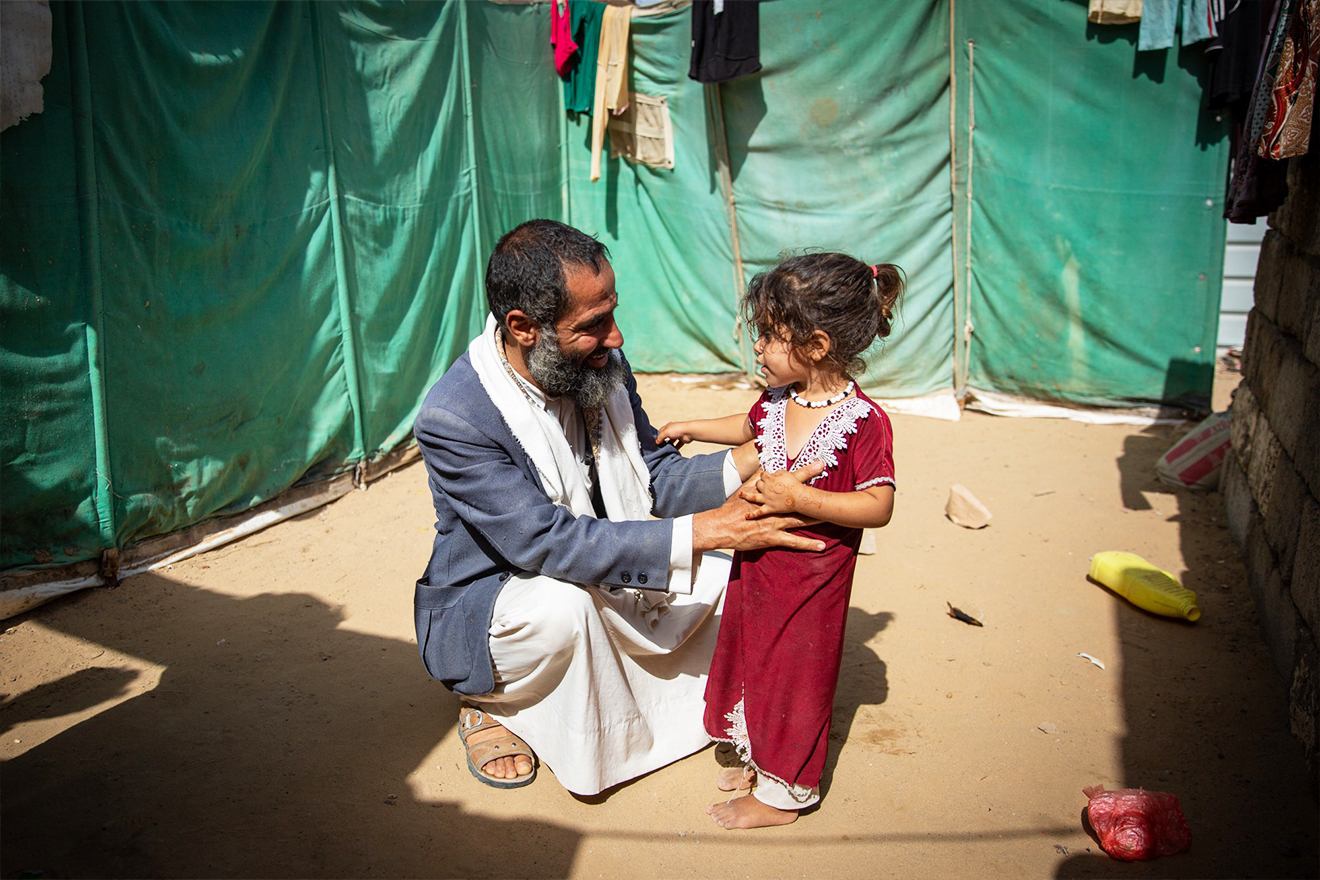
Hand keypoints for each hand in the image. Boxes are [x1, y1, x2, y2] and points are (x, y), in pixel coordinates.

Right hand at [656, 421, 693, 448]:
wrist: (689, 432)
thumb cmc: (678, 429)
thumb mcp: (666, 432)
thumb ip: (660, 437)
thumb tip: (657, 442)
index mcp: (668, 426)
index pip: (661, 431)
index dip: (658, 436)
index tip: (656, 442)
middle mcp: (673, 430)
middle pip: (667, 436)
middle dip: (664, 441)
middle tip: (661, 446)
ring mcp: (678, 435)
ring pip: (672, 441)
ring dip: (670, 445)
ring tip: (666, 449)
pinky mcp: (682, 440)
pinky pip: (678, 445)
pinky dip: (676, 448)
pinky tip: (673, 450)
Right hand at [692, 463, 825, 552]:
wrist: (721, 526)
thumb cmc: (732, 508)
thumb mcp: (745, 490)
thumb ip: (757, 478)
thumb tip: (765, 466)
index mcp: (770, 495)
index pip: (791, 481)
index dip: (806, 472)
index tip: (820, 464)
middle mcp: (775, 508)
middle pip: (800, 500)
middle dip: (818, 495)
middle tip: (836, 491)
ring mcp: (775, 523)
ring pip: (801, 521)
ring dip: (818, 519)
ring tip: (835, 518)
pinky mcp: (773, 538)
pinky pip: (794, 542)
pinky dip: (808, 544)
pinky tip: (822, 546)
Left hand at [738, 466, 821, 518]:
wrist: (798, 498)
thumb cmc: (796, 485)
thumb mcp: (794, 473)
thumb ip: (791, 470)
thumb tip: (797, 466)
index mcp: (770, 479)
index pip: (763, 474)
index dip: (765, 475)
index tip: (766, 475)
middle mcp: (766, 488)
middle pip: (758, 484)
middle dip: (760, 484)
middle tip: (761, 484)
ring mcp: (766, 499)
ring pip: (754, 497)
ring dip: (747, 495)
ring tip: (742, 494)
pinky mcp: (768, 508)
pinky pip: (759, 512)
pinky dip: (752, 515)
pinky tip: (746, 516)